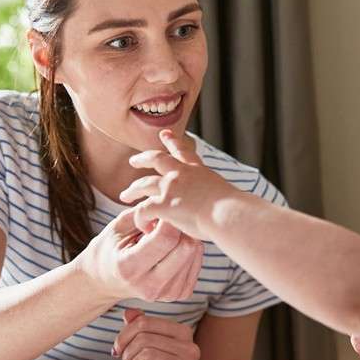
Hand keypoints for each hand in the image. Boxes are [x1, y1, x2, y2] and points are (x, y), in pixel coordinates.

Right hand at [77, 208, 202, 302]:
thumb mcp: (117, 227)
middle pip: (185, 248)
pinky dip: (190, 251)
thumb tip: (170, 203)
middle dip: (181, 227)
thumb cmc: (110, 248)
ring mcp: (164, 294)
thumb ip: (141, 214)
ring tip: (169, 235)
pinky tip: (175, 248)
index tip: (164, 209)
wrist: (105, 280)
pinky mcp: (177, 295)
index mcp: (128, 267)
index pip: (164, 239)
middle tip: (170, 220)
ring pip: (194, 255)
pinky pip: (196, 265)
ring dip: (186, 238)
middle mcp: (148, 286)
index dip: (169, 218)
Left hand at [114, 309, 199, 359]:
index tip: (118, 348)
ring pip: (147, 355)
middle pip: (144, 338)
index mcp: (182, 332)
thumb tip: (129, 313)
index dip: (124, 335)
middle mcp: (190, 347)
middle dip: (128, 352)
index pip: (145, 322)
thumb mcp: (151, 346)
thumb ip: (141, 328)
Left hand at [120, 130, 238, 239]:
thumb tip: (229, 208)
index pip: (182, 151)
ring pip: (143, 184)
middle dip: (143, 158)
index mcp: (198, 169)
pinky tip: (143, 226)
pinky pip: (143, 210)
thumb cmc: (234, 209)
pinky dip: (140, 219)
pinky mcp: (163, 203)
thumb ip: (219, 198)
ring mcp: (170, 187)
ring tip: (125, 195)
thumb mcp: (227, 195)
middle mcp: (181, 173)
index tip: (164, 133)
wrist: (229, 213)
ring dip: (132, 190)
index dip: (172, 141)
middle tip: (134, 160)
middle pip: (156, 159)